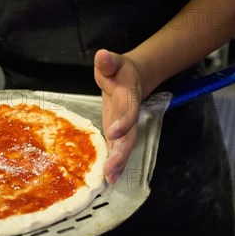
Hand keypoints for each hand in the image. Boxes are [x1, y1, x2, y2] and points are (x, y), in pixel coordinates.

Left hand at [94, 49, 143, 183]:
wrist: (133, 79)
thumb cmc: (119, 71)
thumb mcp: (113, 62)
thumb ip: (108, 62)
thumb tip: (102, 55)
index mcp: (129, 99)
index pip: (129, 112)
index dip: (123, 122)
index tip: (113, 132)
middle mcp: (129, 117)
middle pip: (129, 137)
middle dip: (121, 154)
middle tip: (111, 169)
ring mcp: (125, 127)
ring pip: (124, 148)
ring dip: (118, 164)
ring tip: (110, 180)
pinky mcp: (118, 134)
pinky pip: (117, 150)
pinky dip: (115, 164)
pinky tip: (109, 179)